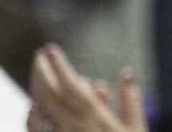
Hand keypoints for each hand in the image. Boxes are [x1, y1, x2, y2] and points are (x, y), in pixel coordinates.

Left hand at [28, 47, 144, 131]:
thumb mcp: (137, 129)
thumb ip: (130, 100)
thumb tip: (125, 73)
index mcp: (97, 119)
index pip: (72, 87)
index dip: (60, 67)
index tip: (51, 49)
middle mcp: (74, 128)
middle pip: (51, 97)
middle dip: (42, 73)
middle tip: (39, 55)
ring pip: (41, 113)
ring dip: (36, 92)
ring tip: (37, 75)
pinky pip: (38, 131)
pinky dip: (34, 117)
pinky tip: (33, 108)